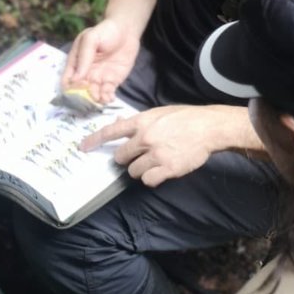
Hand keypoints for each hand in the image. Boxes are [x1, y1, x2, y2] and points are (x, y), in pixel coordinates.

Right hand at [62, 18, 140, 106]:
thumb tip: (75, 79)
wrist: (126, 30)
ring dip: (96, 100)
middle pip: (80, 91)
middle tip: (92, 96)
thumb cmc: (105, 31)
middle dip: (84, 98)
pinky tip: (110, 97)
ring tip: (103, 98)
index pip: (68, 79)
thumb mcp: (90, 39)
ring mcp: (98, 78)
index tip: (77, 90)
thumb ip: (84, 57)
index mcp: (76, 62)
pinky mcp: (111, 81)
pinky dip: (106, 98)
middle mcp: (85, 73)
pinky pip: (106, 94)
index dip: (69, 88)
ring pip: (93, 94)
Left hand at [81, 104, 259, 187]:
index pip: (112, 131)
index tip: (84, 147)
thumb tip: (121, 126)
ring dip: (140, 169)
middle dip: (126, 159)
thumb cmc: (184, 118)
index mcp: (142, 121)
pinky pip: (148, 181)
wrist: (208, 128)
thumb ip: (140, 122)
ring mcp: (156, 154)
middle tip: (138, 156)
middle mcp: (146, 138)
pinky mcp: (168, 169)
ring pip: (133, 171)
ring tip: (155, 161)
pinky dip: (152, 178)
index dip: (95, 140)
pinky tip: (162, 170)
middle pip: (121, 157)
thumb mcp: (159, 113)